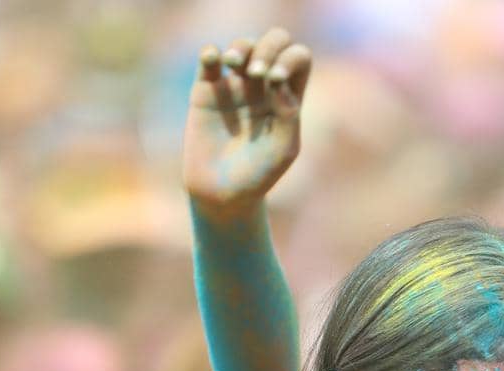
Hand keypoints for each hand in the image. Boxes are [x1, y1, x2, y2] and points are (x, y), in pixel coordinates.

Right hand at [183, 29, 312, 221]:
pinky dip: (212, 52)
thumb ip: (288, 113)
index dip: (289, 59)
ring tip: (234, 63)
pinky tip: (214, 59)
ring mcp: (234, 87)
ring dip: (242, 47)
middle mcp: (262, 88)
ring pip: (243, 46)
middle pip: (273, 43)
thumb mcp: (283, 149)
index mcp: (287, 98)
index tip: (275, 81)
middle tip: (258, 73)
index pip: (297, 59)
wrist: (221, 194)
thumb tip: (276, 78)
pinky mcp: (206, 91)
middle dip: (268, 47)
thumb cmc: (258, 176)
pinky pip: (209, 59)